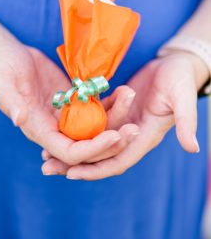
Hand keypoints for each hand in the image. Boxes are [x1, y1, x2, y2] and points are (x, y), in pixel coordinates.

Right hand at [0, 41, 136, 165]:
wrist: (11, 55)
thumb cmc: (2, 68)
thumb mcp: (1, 82)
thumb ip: (9, 101)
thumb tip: (19, 119)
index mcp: (38, 129)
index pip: (69, 152)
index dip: (92, 149)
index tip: (114, 136)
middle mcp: (55, 126)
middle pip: (88, 145)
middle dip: (112, 141)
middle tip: (136, 130)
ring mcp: (67, 114)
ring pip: (96, 126)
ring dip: (117, 119)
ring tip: (132, 99)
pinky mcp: (74, 99)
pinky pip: (96, 107)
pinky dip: (111, 102)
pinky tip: (124, 91)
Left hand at [42, 52, 208, 178]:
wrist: (176, 64)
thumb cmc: (180, 79)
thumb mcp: (182, 98)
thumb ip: (186, 121)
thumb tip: (193, 148)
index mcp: (145, 137)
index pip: (118, 161)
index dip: (96, 169)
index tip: (71, 174)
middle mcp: (131, 135)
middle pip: (100, 156)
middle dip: (74, 163)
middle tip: (47, 166)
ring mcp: (122, 123)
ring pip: (92, 141)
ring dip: (70, 147)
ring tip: (44, 151)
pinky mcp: (115, 111)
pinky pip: (93, 123)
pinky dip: (76, 128)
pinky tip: (57, 126)